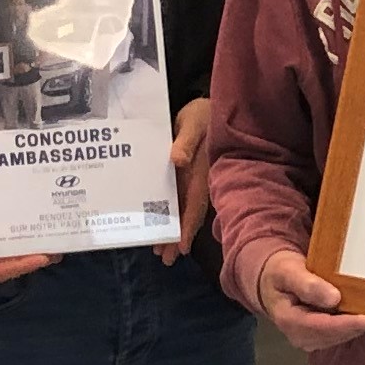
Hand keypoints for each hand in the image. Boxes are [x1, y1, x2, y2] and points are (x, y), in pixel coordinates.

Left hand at [159, 94, 212, 263]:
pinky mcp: (185, 174)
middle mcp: (198, 181)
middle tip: (166, 259)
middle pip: (188, 214)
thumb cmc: (201, 114)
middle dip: (177, 237)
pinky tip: (158, 222)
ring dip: (171, 229)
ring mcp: (192, 179)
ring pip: (181, 209)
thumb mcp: (193, 124)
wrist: (205, 106)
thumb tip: (177, 160)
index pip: (194, 205)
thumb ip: (186, 142)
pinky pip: (177, 199)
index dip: (188, 227)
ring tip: (159, 250)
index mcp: (202, 173)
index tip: (182, 248)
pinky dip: (168, 213)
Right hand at [254, 245, 364, 352]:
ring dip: (358, 328)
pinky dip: (354, 326)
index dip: (348, 324)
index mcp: (288, 319)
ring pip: (339, 337)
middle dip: (358, 327)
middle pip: (334, 335)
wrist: (273, 281)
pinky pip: (339, 334)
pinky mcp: (317, 336)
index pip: (323, 327)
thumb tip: (333, 298)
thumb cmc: (280, 272)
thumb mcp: (288, 271)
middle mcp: (297, 335)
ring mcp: (307, 338)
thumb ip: (307, 284)